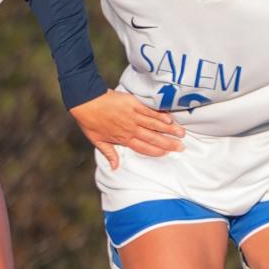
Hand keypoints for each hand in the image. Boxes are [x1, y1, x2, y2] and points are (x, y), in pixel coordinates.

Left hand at [69, 91, 184, 168]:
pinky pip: (150, 111)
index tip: (167, 153)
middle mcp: (131, 129)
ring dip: (169, 129)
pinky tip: (169, 119)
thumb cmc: (90, 121)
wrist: (86, 101)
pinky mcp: (133, 104)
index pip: (143, 147)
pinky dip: (160, 115)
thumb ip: (109, 154)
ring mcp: (133, 116)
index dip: (156, 151)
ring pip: (155, 124)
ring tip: (181, 133)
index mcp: (123, 139)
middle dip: (169, 143)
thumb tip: (115, 167)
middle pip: (153, 138)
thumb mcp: (97, 141)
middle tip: (182, 146)